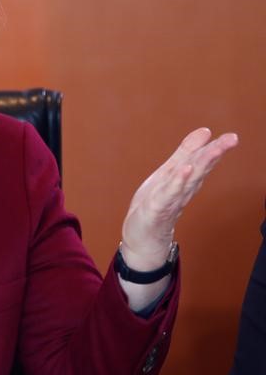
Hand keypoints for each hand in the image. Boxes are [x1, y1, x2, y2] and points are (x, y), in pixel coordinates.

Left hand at [120, 127, 238, 270]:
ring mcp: (169, 201)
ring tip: (213, 150)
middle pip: (199, 169)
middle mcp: (181, 191)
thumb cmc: (155, 207)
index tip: (232, 136)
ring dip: (200, 164)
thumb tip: (205, 132)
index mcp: (184, 182)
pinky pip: (167, 195)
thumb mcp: (167, 175)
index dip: (215, 148)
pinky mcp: (155, 211)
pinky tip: (183, 170)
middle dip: (214, 153)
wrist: (142, 242)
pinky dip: (176, 183)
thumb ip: (185, 154)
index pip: (201, 163)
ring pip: (187, 181)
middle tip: (232, 139)